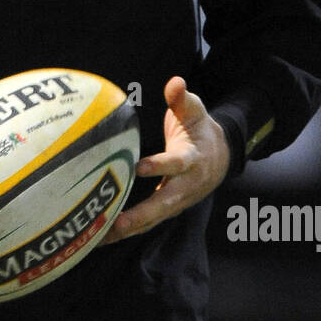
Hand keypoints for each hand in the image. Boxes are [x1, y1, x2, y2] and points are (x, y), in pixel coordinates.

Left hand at [101, 76, 229, 242]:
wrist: (221, 156)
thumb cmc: (200, 130)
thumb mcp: (195, 111)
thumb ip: (182, 99)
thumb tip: (174, 83)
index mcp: (192, 160)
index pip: (177, 164)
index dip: (160, 166)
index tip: (140, 167)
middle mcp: (186, 185)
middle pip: (163, 203)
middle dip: (140, 215)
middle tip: (116, 223)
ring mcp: (177, 201)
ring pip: (153, 219)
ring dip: (128, 230)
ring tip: (99, 236)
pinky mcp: (167, 209)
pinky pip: (147, 223)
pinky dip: (126, 232)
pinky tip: (99, 237)